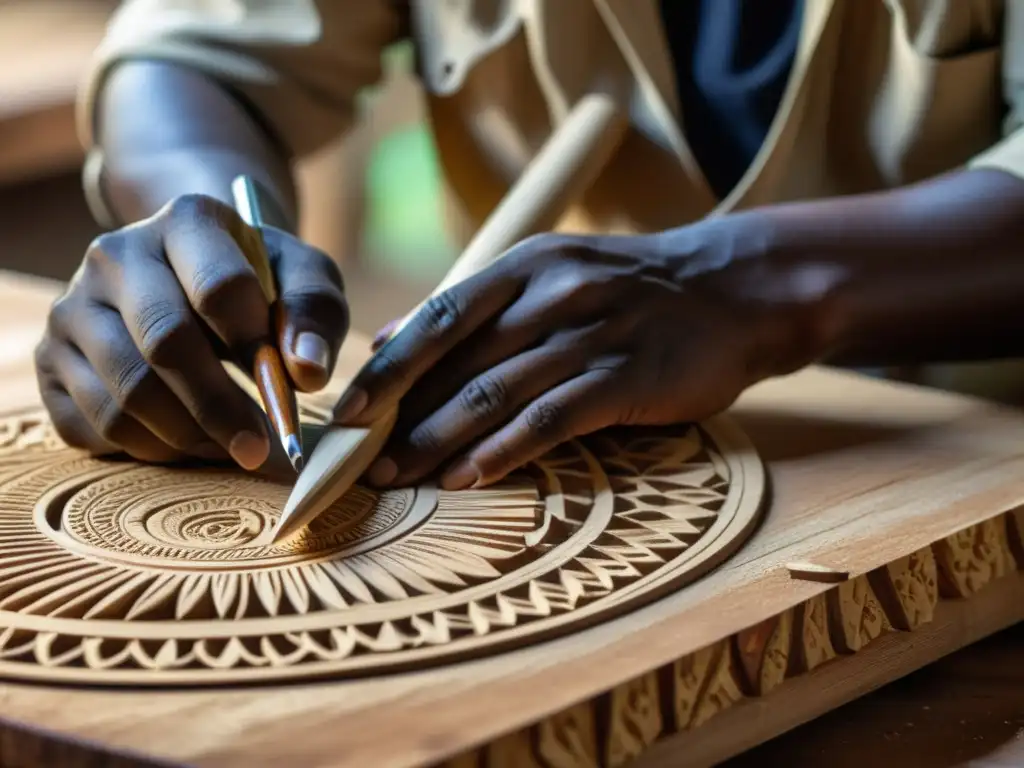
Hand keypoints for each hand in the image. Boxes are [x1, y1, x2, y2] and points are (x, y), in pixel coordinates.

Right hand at [35, 194, 347, 467]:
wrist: (189, 271)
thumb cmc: (259, 280)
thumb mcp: (303, 277)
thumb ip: (316, 313)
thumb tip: (308, 371)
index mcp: (186, 221)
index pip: (220, 287)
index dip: (256, 347)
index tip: (286, 390)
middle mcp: (115, 255)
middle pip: (165, 344)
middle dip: (220, 407)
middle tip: (259, 448)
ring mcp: (73, 307)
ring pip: (126, 393)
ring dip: (188, 436)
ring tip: (231, 446)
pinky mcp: (51, 359)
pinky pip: (96, 424)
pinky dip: (150, 449)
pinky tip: (187, 442)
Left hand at [334, 223, 815, 489]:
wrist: (732, 290)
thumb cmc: (630, 291)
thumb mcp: (553, 274)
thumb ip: (476, 309)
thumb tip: (391, 340)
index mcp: (525, 266)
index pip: (439, 316)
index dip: (389, 367)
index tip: (348, 411)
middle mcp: (550, 294)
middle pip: (458, 362)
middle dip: (402, 416)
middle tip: (359, 462)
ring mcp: (588, 335)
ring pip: (495, 393)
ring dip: (439, 441)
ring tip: (399, 478)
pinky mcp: (624, 378)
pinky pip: (550, 419)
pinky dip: (503, 451)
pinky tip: (468, 477)